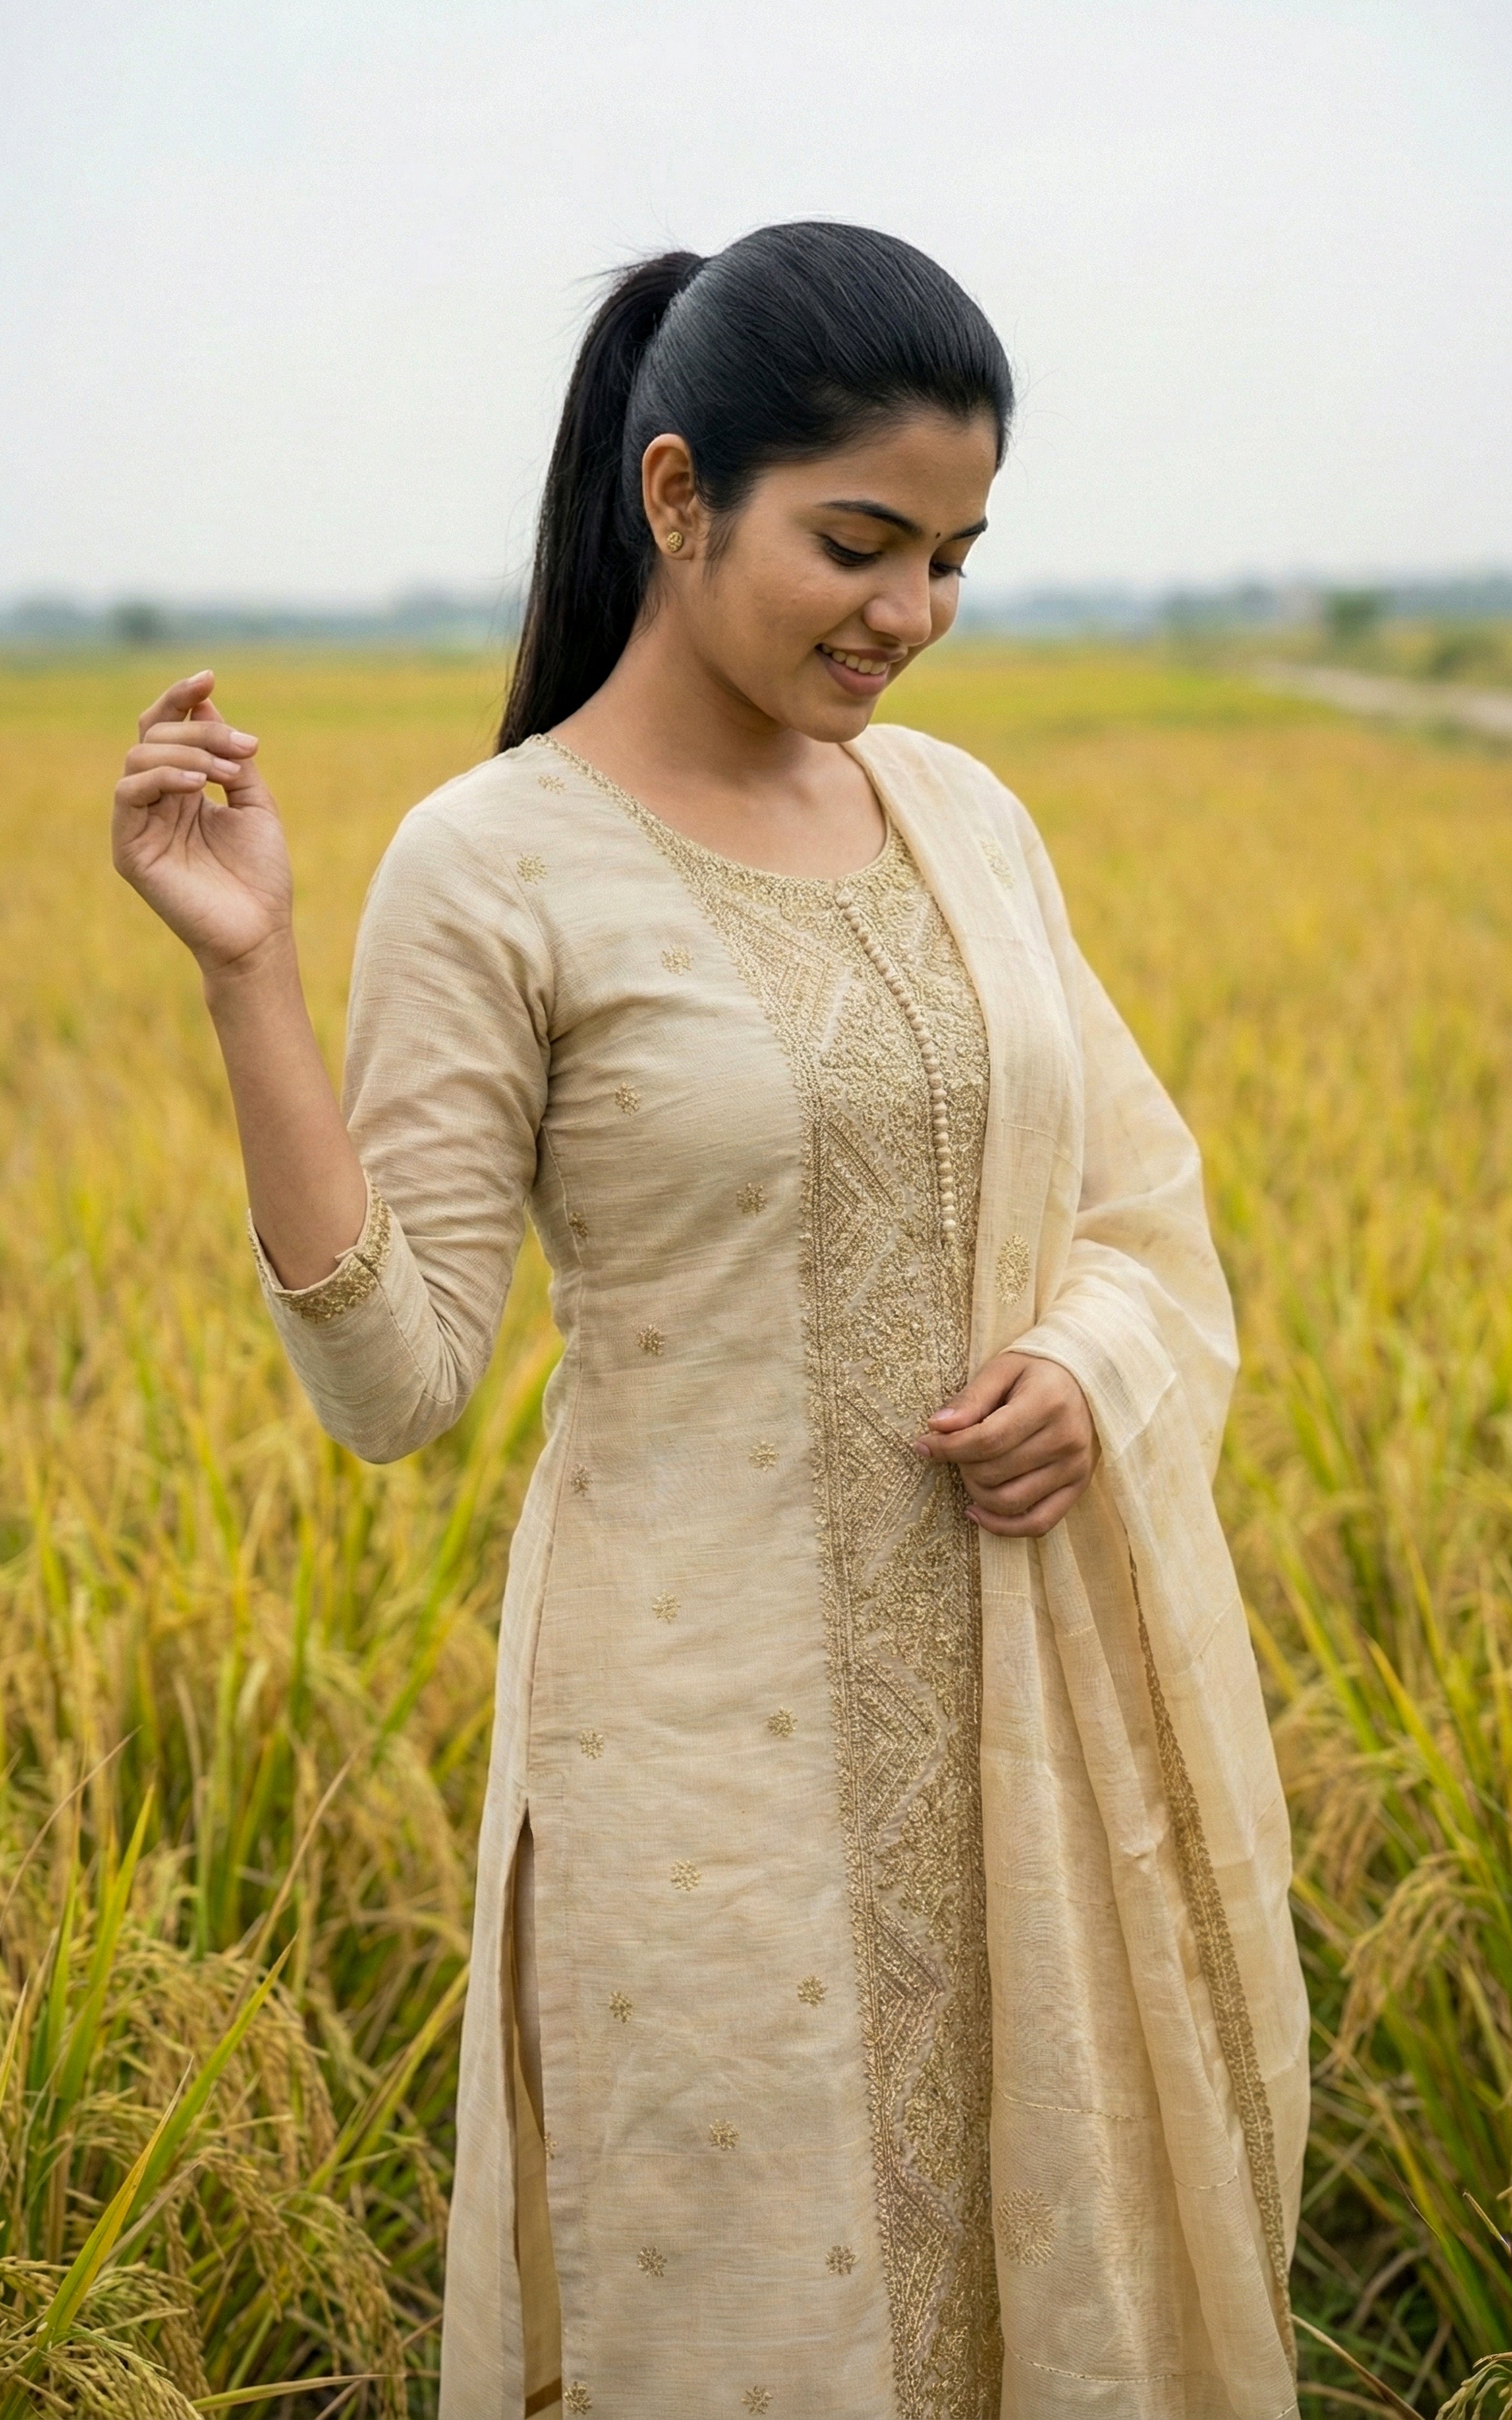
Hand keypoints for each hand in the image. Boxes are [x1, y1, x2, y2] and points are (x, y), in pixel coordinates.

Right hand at [112, 669, 292, 973]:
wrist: (261, 932)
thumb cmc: (261, 875)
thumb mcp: (255, 802)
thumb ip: (229, 756)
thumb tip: (206, 704)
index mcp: (182, 789)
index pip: (165, 729)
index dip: (180, 699)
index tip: (209, 678)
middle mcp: (156, 802)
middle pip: (152, 735)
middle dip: (200, 731)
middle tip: (246, 748)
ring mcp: (138, 824)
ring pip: (138, 757)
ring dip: (187, 752)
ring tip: (228, 772)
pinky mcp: (129, 849)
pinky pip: (128, 793)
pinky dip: (161, 777)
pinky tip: (197, 784)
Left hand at [915, 1351, 1098, 1536]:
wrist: (1085, 1381)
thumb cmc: (1036, 1372)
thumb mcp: (1002, 1369)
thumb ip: (971, 1399)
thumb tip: (936, 1427)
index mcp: (1047, 1403)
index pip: (987, 1439)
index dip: (948, 1447)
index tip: (923, 1444)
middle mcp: (1066, 1439)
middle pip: (994, 1472)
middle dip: (961, 1464)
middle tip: (954, 1449)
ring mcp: (1075, 1467)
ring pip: (1009, 1501)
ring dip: (976, 1492)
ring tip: (969, 1470)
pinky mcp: (1078, 1487)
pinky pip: (1038, 1523)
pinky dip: (1002, 1525)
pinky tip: (977, 1511)